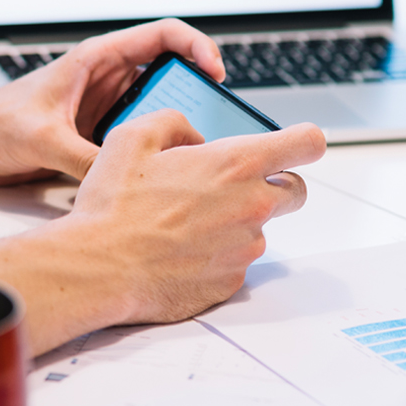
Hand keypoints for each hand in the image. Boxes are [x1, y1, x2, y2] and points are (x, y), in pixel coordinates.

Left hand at [0, 18, 224, 184]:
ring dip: (176, 133)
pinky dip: (153, 156)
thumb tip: (120, 181)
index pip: (163, 36)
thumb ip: (82, 158)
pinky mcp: (98, 139)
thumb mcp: (40, 139)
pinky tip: (162, 175)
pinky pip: (138, 144)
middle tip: (213, 127)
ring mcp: (106, 111)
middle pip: (171, 79)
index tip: (215, 73)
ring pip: (158, 116)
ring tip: (194, 155)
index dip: (197, 48)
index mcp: (97, 60)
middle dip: (196, 100)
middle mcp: (107, 82)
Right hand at [68, 110, 325, 324]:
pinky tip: (179, 251)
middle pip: (295, 190)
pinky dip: (216, 255)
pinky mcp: (231, 282)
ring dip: (234, 223)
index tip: (293, 145)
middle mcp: (251, 206)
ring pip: (259, 229)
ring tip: (183, 224)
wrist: (98, 268)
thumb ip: (175, 123)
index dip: (302, 141)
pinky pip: (236, 262)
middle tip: (228, 187)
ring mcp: (244, 248)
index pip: (307, 143)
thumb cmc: (113, 206)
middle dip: (272, 185)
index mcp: (235, 163)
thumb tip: (194, 137)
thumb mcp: (133, 137)